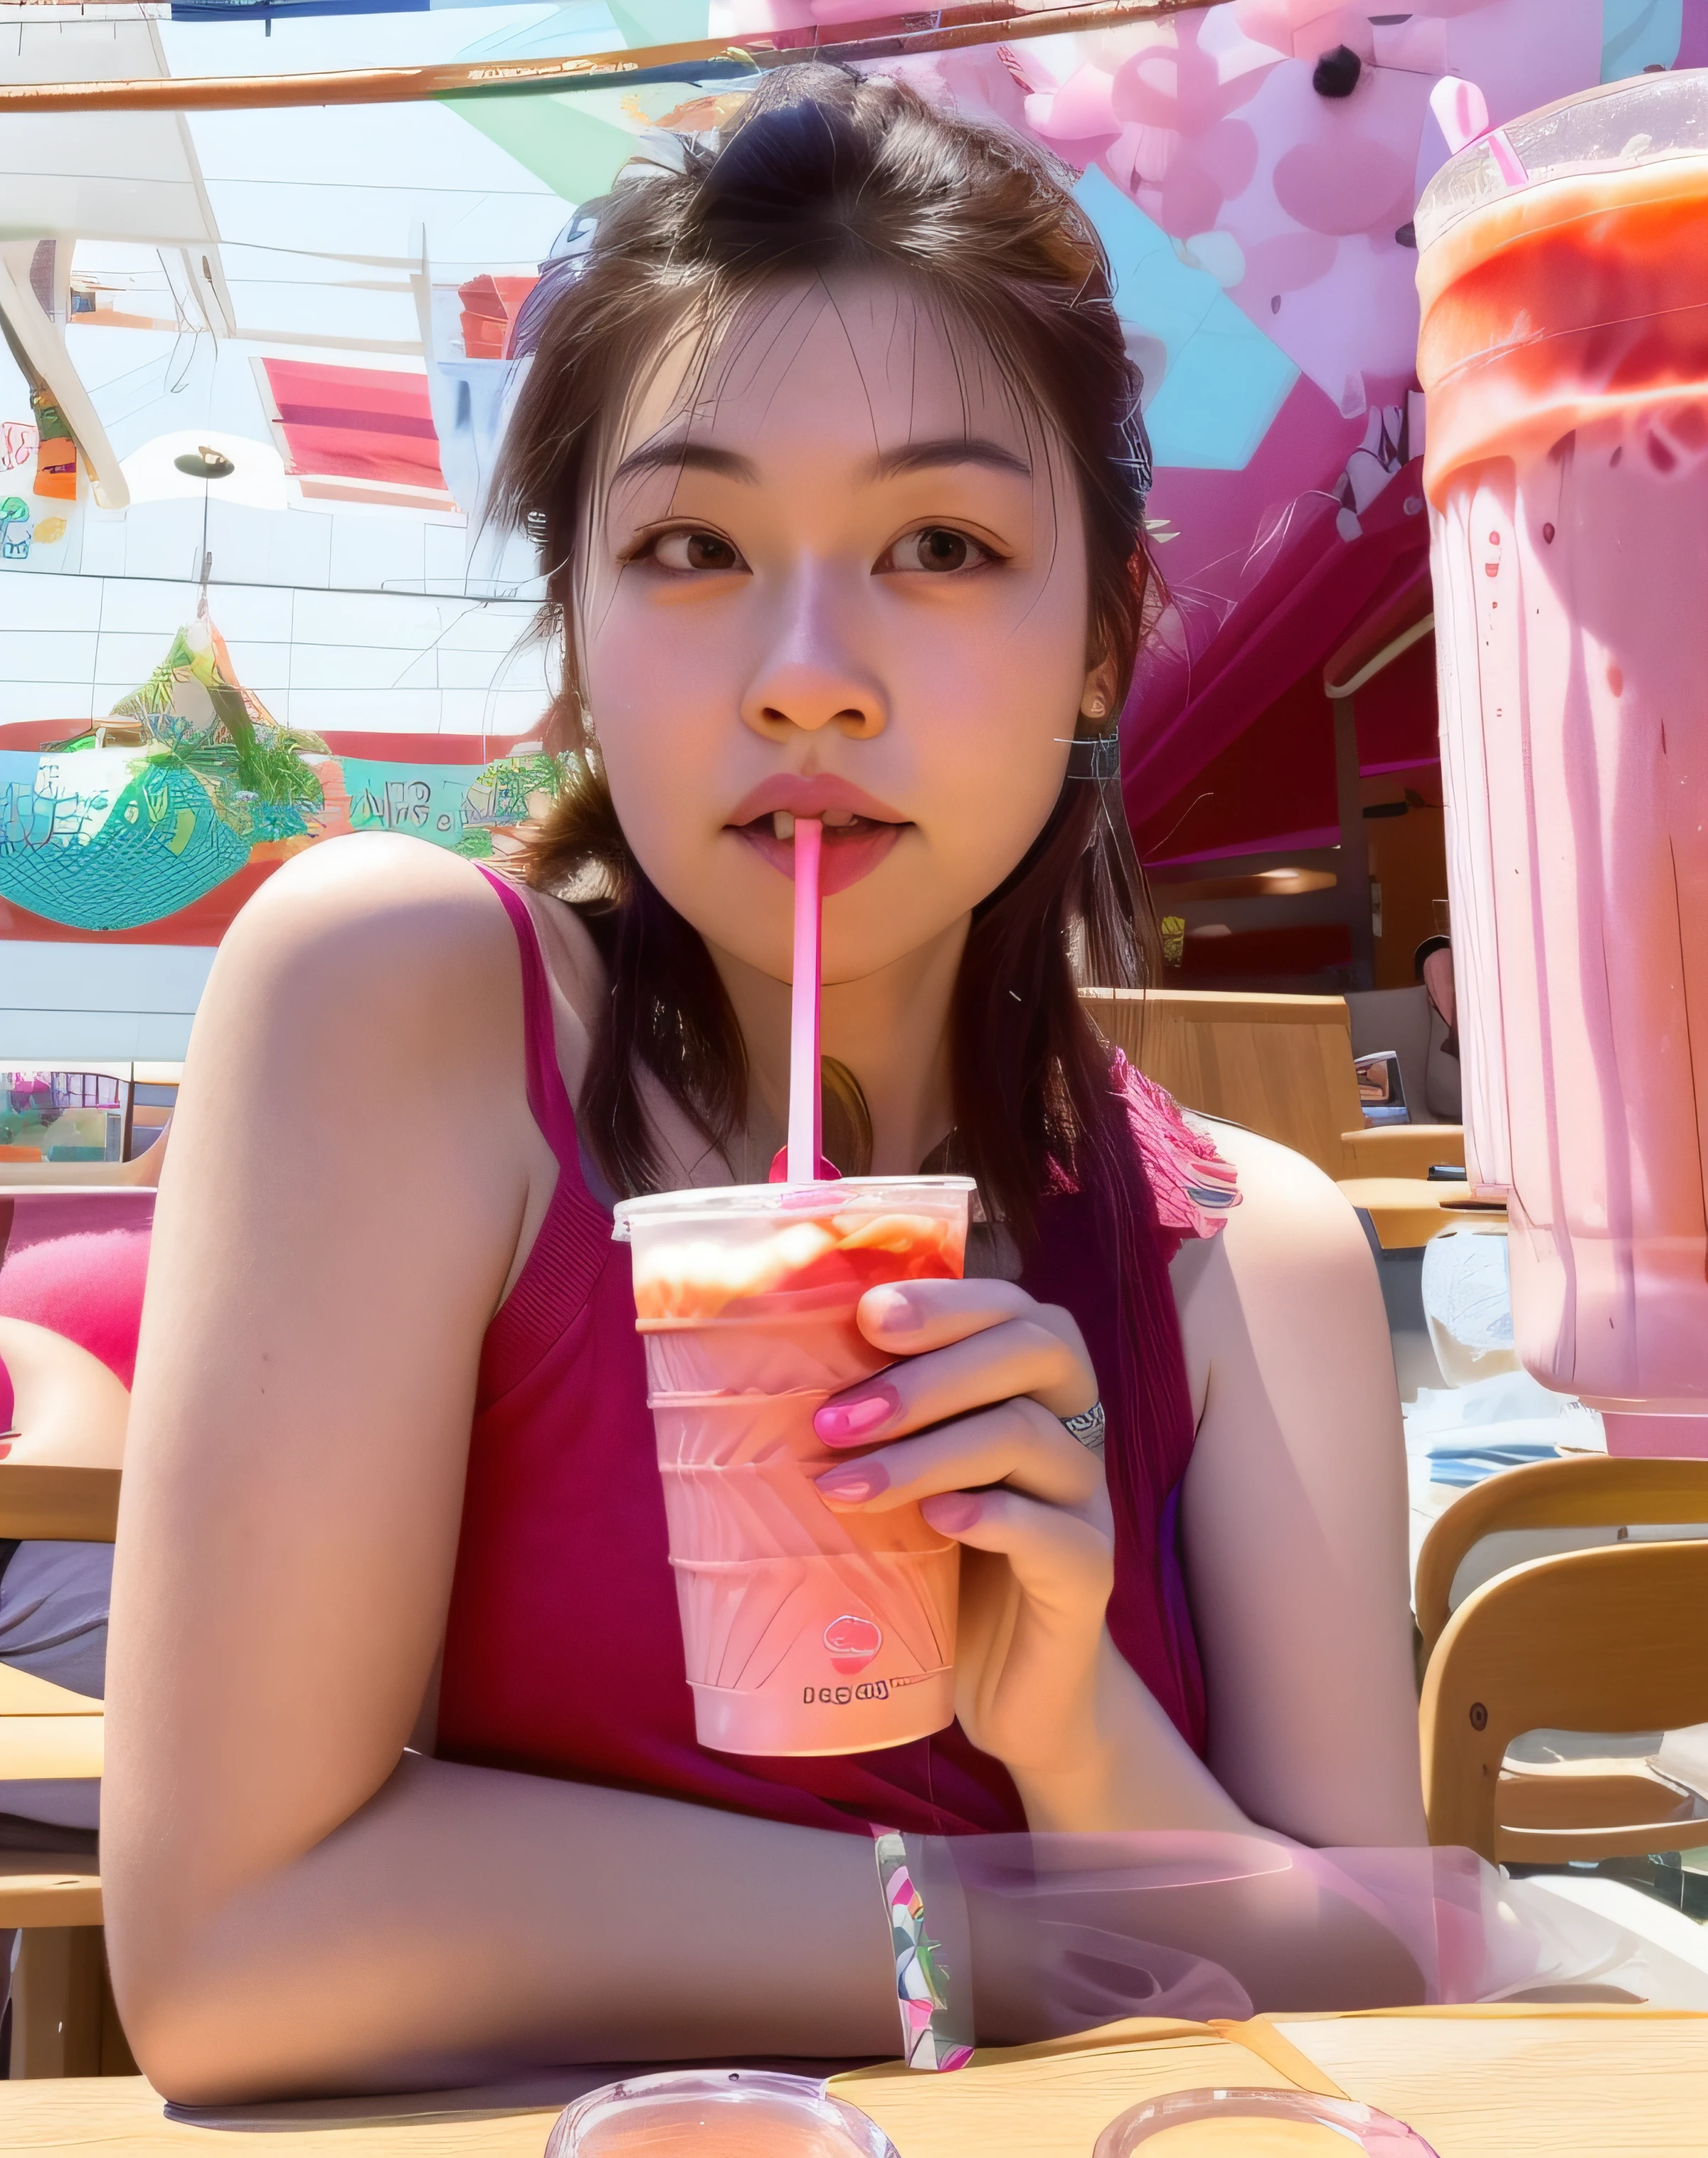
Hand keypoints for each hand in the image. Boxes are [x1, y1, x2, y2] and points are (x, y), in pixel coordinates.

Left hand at [811, 1280, 1115, 1801]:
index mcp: (1031, 1392)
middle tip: (837, 1419)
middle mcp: (1070, 1431)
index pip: (1013, 1309)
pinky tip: (935, 1523)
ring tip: (845, 1488)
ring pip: (1028, 1437)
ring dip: (927, 1451)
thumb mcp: (905, 1486)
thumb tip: (757, 1365)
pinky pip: (1057, 1532)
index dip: (948, 1300)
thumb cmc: (941, 1571)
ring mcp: (1085, 1502)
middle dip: (930, 1372)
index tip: (866, 1316)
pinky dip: (993, 1516)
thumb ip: (875, 1427)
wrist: (1011, 1689)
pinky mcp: (1087, 1577)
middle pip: (1034, 1351)